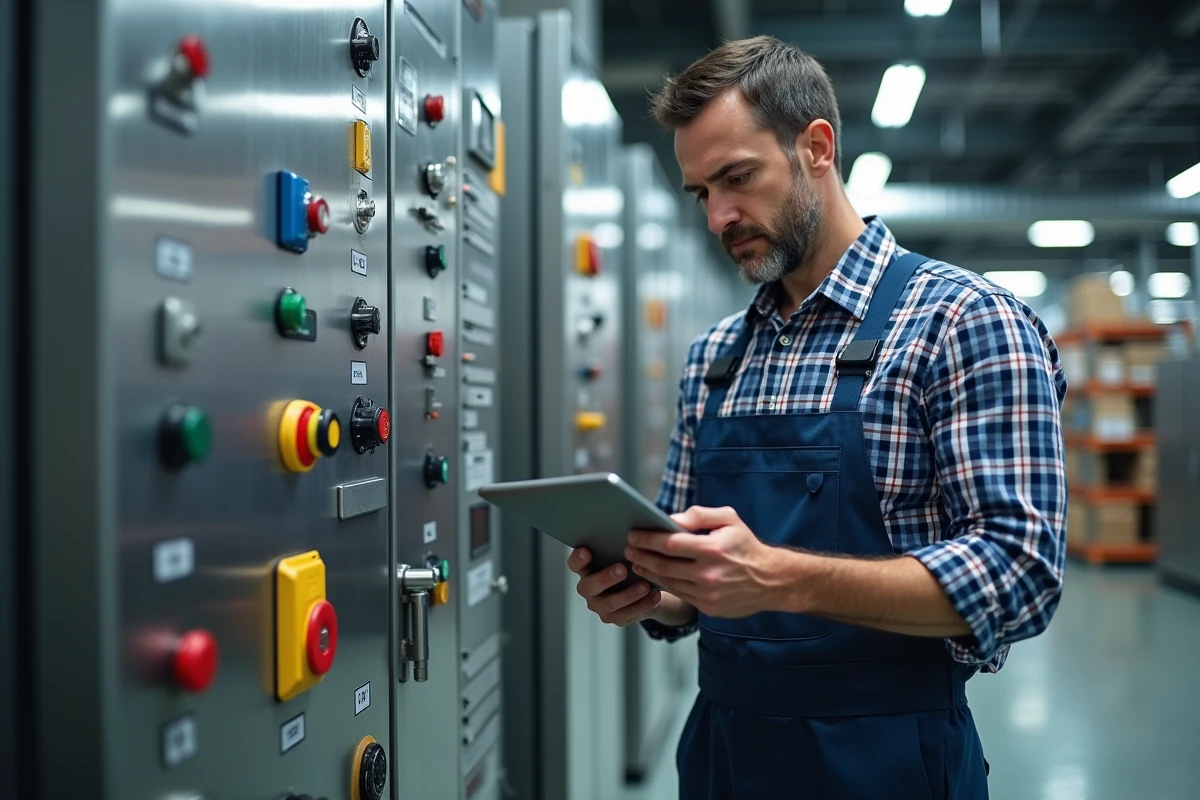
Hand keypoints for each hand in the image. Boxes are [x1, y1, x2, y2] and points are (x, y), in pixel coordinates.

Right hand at [567, 548, 693, 627]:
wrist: (646, 586)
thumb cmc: (632, 562)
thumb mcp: (627, 552)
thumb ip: (623, 544)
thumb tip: (634, 531)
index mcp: (586, 568)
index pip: (574, 564)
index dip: (578, 559)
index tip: (586, 551)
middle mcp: (588, 587)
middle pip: (589, 586)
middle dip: (605, 578)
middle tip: (622, 569)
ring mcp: (599, 605)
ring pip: (609, 603)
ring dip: (628, 594)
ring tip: (645, 586)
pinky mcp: (614, 618)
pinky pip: (626, 615)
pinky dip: (642, 605)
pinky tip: (655, 596)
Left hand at [626, 506, 781, 617]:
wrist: (771, 580)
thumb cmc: (746, 545)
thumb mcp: (729, 519)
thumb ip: (699, 515)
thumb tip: (670, 519)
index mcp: (712, 549)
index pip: (670, 543)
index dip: (647, 539)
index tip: (633, 534)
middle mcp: (709, 574)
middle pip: (663, 565)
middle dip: (641, 555)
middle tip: (628, 548)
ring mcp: (708, 594)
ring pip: (668, 582)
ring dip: (648, 571)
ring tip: (637, 561)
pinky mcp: (709, 608)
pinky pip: (680, 594)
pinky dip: (664, 584)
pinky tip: (655, 575)